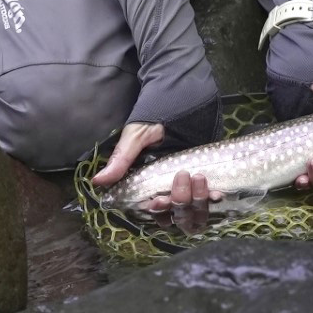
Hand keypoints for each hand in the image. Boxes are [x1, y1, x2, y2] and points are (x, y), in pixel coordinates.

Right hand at [90, 123, 224, 222]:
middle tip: (181, 180)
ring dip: (197, 199)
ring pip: (195, 209)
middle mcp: (172, 188)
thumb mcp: (136, 137)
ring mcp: (192, 185)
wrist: (182, 99)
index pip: (155, 209)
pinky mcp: (210, 178)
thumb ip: (121, 160)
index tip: (159, 200)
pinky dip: (213, 198)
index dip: (157, 209)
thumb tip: (97, 181)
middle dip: (179, 202)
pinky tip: (215, 191)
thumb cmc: (154, 118)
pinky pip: (212, 199)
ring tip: (198, 177)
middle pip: (176, 214)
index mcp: (152, 184)